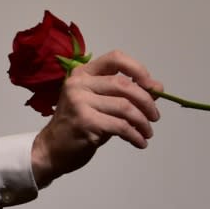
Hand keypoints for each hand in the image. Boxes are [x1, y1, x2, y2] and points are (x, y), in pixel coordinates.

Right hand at [31, 50, 163, 186]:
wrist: (51, 150)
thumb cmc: (78, 125)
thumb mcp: (100, 104)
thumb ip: (123, 94)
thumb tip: (157, 88)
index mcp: (82, 73)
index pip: (115, 58)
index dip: (138, 69)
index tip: (152, 86)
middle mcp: (79, 84)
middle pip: (124, 85)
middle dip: (146, 101)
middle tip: (155, 117)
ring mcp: (80, 102)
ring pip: (125, 107)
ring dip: (143, 122)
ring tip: (148, 132)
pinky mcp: (85, 122)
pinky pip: (121, 126)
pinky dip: (135, 135)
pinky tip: (139, 142)